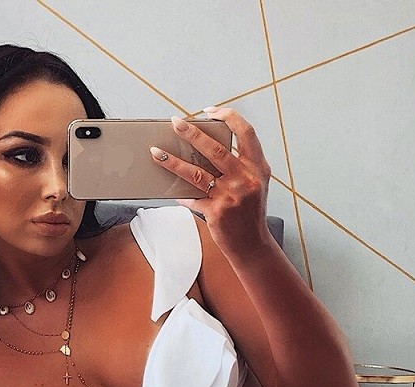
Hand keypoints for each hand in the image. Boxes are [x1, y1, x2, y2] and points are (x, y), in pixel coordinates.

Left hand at [150, 107, 272, 256]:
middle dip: (192, 133)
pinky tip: (171, 188)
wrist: (253, 246)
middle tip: (176, 123)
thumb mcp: (255, 185)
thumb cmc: (251, 214)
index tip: (210, 112)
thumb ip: (240, 166)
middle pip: (215, 149)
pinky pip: (192, 198)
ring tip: (157, 151)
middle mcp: (246, 180)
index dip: (228, 116)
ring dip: (173, 161)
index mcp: (258, 168)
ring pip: (196, 173)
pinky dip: (180, 193)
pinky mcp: (217, 213)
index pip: (245, 132)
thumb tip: (207, 148)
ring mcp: (231, 196)